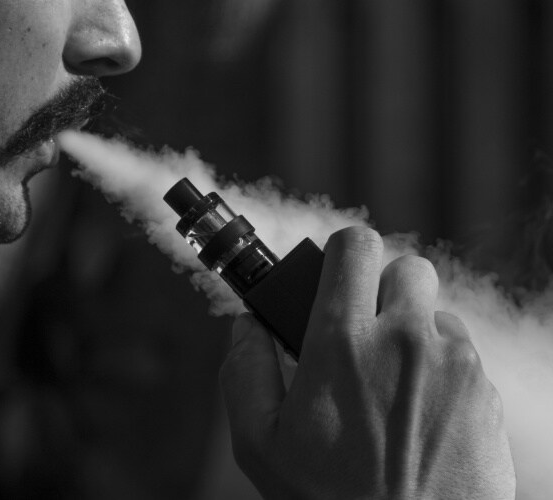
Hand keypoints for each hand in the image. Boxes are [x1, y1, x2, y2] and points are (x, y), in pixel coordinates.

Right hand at [220, 227, 514, 499]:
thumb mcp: (259, 442)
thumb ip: (244, 369)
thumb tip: (248, 325)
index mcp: (343, 342)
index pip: (353, 247)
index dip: (342, 253)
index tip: (336, 275)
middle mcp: (405, 340)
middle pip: (405, 268)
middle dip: (383, 290)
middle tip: (365, 332)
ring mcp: (453, 363)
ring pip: (434, 314)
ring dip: (412, 333)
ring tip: (391, 383)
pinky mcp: (484, 391)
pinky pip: (462, 353)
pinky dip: (441, 367)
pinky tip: (421, 411)